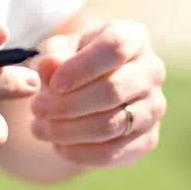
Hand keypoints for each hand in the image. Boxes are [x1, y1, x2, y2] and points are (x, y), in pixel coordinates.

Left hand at [29, 20, 165, 168]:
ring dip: (68, 130)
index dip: (82, 67)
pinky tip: (58, 146)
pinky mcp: (148, 139)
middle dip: (68, 104)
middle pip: (113, 90)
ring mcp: (154, 106)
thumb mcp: (59, 52)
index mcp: (134, 37)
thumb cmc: (73, 63)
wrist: (89, 91)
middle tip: (36, 108)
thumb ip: (53, 56)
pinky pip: (112, 152)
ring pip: (111, 125)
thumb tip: (49, 67)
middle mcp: (151, 70)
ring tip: (39, 128)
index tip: (53, 83)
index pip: (115, 47)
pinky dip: (79, 152)